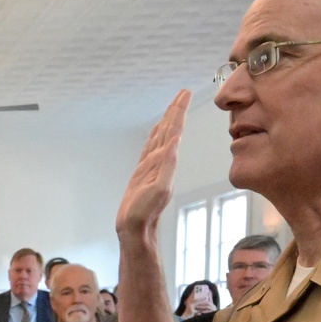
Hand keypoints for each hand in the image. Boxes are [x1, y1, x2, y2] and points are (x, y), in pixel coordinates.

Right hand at [117, 89, 190, 246]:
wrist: (135, 230)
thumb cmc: (144, 213)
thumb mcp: (158, 190)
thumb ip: (165, 167)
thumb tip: (173, 143)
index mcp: (166, 162)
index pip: (173, 131)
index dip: (178, 112)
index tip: (185, 93)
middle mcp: (161, 161)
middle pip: (169, 130)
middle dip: (175, 110)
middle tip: (183, 92)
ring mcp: (152, 167)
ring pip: (160, 137)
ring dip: (167, 120)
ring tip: (173, 106)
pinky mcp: (143, 173)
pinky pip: (150, 148)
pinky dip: (155, 136)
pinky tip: (158, 131)